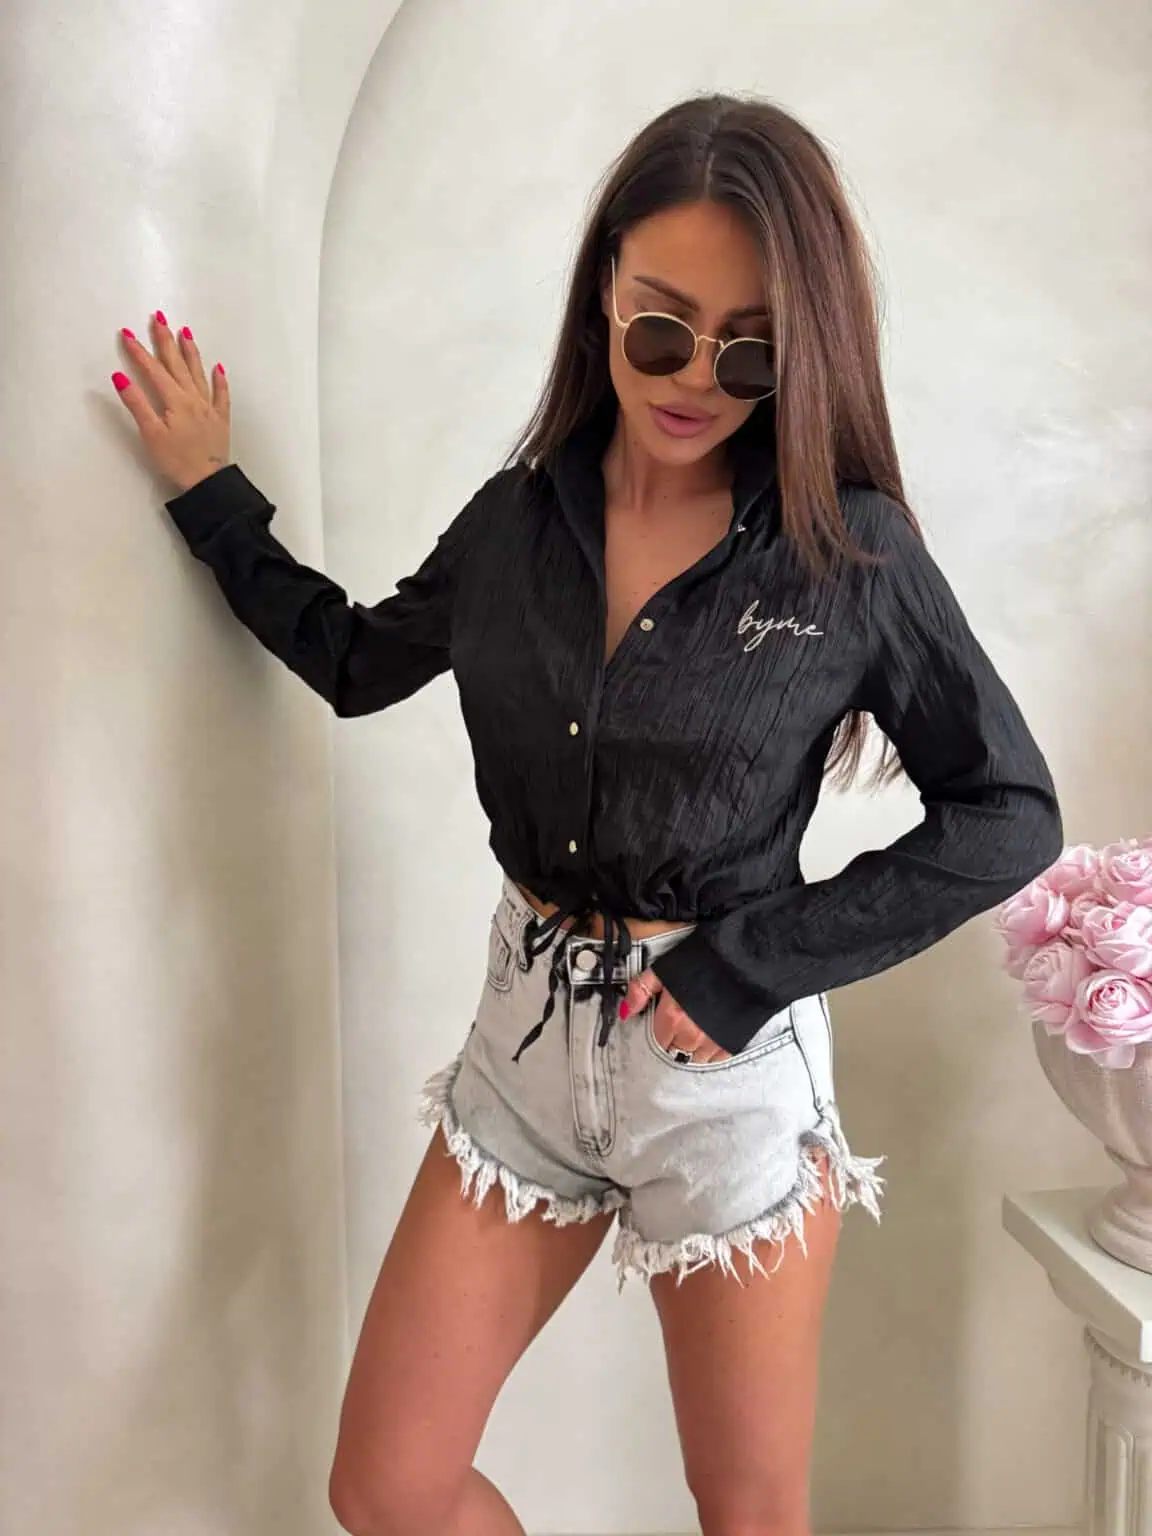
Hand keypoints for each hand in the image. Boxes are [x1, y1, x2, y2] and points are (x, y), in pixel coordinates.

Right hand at [111, 311, 230, 493]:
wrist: (208, 481)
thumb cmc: (177, 461)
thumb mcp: (151, 434)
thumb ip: (137, 404)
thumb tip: (120, 377)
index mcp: (175, 400)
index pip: (153, 370)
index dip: (139, 351)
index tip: (127, 333)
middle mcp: (193, 398)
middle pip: (177, 364)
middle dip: (165, 339)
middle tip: (159, 317)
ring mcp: (209, 407)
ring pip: (198, 373)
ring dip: (190, 351)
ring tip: (184, 332)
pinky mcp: (220, 419)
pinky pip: (221, 394)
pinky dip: (219, 379)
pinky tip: (217, 368)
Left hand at [619, 970, 730, 1063]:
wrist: (747, 956)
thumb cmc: (705, 959)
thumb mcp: (666, 968)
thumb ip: (641, 990)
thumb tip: (624, 1012)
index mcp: (673, 1017)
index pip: (658, 1042)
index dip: (659, 1033)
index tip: (663, 1026)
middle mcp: (693, 1034)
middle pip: (676, 1053)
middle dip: (674, 1043)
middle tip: (679, 1027)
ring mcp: (715, 1040)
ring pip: (696, 1059)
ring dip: (693, 1050)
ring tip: (696, 1031)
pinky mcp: (734, 1041)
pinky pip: (717, 1059)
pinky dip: (712, 1051)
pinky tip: (712, 1035)